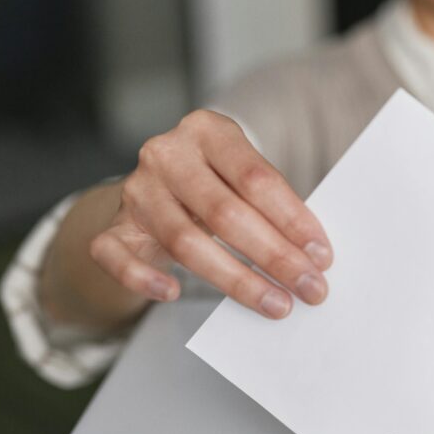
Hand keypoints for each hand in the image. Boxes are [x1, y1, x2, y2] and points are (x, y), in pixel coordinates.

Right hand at [89, 110, 332, 318]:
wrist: (157, 189)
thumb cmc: (216, 183)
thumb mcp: (243, 177)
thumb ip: (272, 205)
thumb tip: (313, 256)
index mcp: (208, 130)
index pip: (256, 178)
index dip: (292, 219)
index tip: (322, 255)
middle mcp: (167, 154)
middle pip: (225, 212)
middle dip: (274, 256)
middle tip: (310, 288)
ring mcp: (135, 190)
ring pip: (184, 241)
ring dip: (236, 280)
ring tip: (276, 304)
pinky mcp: (112, 226)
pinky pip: (117, 256)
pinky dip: (144, 278)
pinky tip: (173, 293)